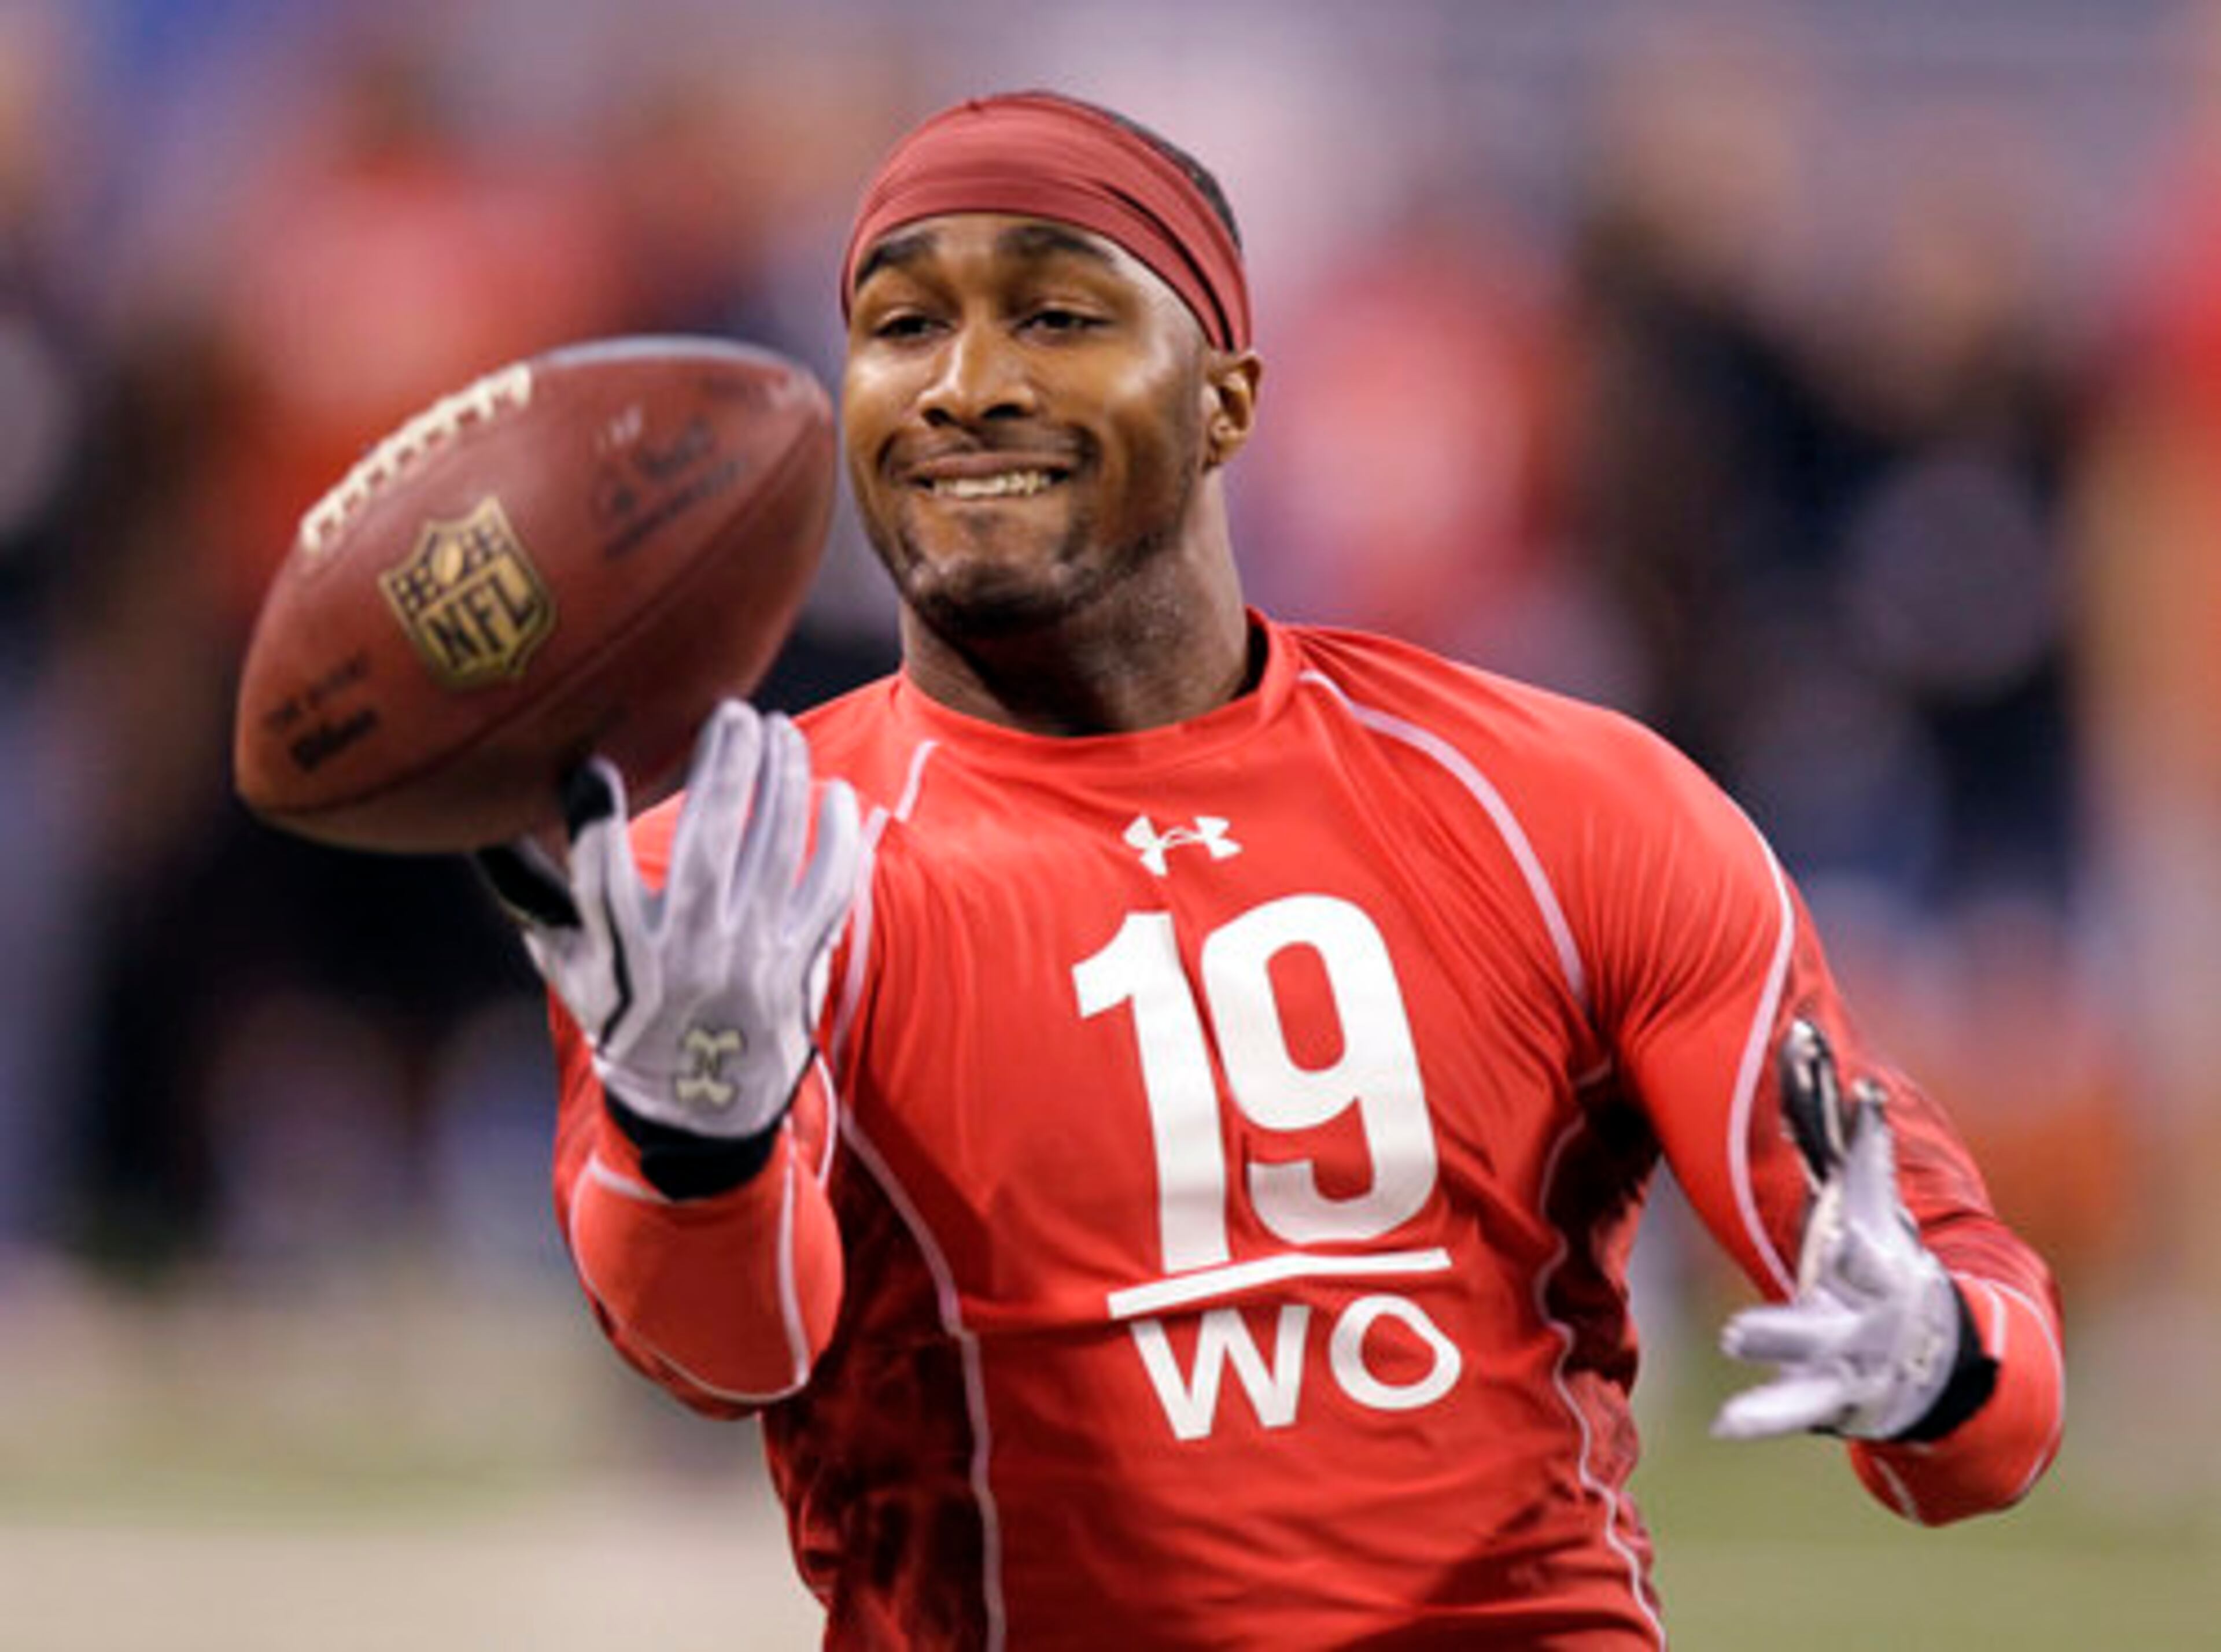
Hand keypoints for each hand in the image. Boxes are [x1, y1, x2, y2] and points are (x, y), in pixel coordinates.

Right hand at [478, 701, 860, 1187]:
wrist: (699, 1115)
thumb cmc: (624, 1022)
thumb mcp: (567, 969)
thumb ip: (534, 895)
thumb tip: (480, 821)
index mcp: (625, 959)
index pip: (601, 882)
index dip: (593, 823)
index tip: (592, 769)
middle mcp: (691, 956)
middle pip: (709, 846)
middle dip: (723, 768)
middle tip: (730, 711)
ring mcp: (753, 960)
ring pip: (775, 853)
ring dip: (782, 783)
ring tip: (781, 731)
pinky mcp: (799, 967)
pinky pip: (828, 892)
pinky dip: (837, 841)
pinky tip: (836, 795)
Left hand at [1713, 1019, 1982, 1442]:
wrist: (1940, 1360)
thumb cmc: (1892, 1270)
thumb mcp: (1875, 1213)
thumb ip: (1862, 1153)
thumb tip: (1862, 1079)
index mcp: (1873, 1248)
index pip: (1859, 1193)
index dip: (1846, 1140)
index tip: (1833, 1092)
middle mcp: (1868, 1297)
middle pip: (1849, 1267)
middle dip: (1832, 1248)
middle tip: (1786, 1226)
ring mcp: (1852, 1348)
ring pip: (1812, 1343)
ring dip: (1775, 1338)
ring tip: (1733, 1335)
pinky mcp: (1833, 1395)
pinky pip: (1795, 1408)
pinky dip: (1763, 1415)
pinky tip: (1724, 1424)